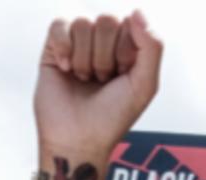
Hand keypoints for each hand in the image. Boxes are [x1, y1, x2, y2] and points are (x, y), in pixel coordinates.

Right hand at [35, 11, 161, 159]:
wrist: (78, 140)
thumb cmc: (112, 118)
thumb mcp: (145, 84)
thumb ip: (152, 46)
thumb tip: (136, 11)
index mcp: (128, 47)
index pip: (130, 22)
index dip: (126, 51)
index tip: (122, 75)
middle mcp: (103, 41)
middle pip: (106, 19)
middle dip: (105, 56)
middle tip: (101, 80)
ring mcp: (77, 43)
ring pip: (82, 22)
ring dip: (85, 58)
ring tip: (84, 79)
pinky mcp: (53, 48)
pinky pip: (59, 25)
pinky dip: (64, 48)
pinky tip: (66, 69)